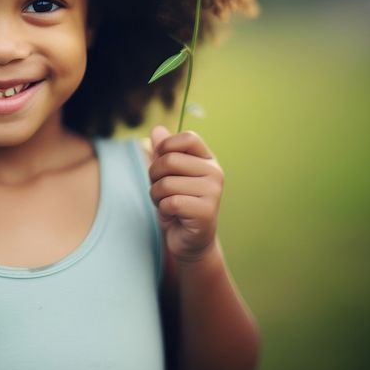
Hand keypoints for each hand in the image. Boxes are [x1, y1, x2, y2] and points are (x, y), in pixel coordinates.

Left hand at [148, 125, 224, 264]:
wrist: (188, 240)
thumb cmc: (177, 204)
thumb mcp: (167, 175)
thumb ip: (162, 152)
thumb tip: (157, 129)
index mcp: (208, 159)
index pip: (188, 137)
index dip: (166, 147)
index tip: (161, 163)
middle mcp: (215, 173)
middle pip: (170, 160)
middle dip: (154, 176)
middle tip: (160, 190)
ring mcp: (213, 192)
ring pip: (167, 183)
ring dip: (157, 196)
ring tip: (167, 204)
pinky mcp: (206, 211)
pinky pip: (171, 202)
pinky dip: (164, 210)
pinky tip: (173, 216)